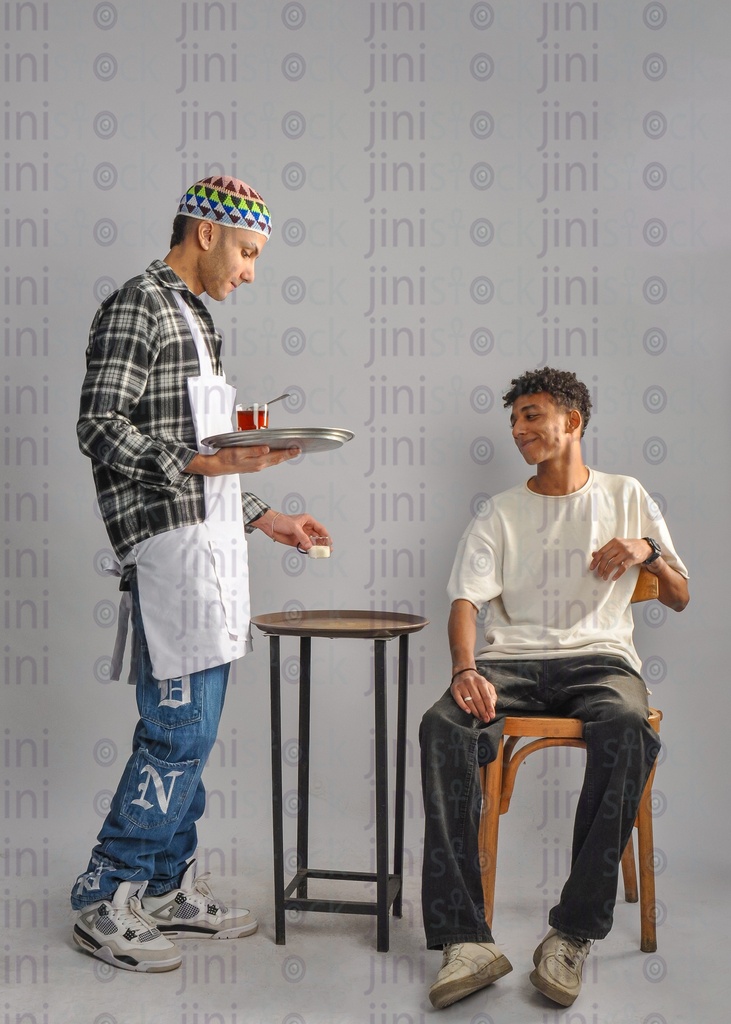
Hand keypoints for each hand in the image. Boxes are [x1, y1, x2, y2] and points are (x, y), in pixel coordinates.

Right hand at [186, 445, 300, 475]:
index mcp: (257, 462)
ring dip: (282, 456)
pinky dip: (274, 457)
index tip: (297, 449)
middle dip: (288, 454)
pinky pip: (267, 461)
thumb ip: (253, 451)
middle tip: (299, 449)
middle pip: (277, 459)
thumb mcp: (238, 452)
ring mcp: (256, 466)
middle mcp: (259, 465)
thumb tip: (266, 449)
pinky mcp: (252, 466)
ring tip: (291, 451)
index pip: (276, 456)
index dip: (288, 452)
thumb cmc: (225, 458)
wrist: (216, 466)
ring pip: (273, 461)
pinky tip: (276, 454)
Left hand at [253, 509, 331, 549]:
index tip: (330, 542)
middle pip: (318, 537)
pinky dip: (309, 550)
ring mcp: (302, 536)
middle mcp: (306, 528)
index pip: (320, 528)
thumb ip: (302, 537)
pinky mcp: (296, 542)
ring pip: (312, 543)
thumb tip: (310, 546)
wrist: (270, 525)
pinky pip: (305, 547)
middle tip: (328, 550)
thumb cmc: (282, 521)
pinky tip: (312, 553)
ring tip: (322, 553)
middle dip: (323, 543)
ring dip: (316, 548)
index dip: (326, 535)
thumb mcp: (294, 527)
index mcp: (308, 521)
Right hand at [450, 668, 497, 722]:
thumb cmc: (477, 682)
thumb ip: (492, 695)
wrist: (463, 672)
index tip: (492, 716)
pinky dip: (463, 706)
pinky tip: (468, 712)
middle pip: (478, 700)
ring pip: (469, 701)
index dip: (489, 707)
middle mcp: (471, 682)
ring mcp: (462, 685)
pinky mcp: (454, 689)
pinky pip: (458, 700)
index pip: (486, 696)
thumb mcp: (487, 685)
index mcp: (481, 681)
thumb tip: (492, 707)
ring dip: (475, 711)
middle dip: (483, 711)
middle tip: (486, 719)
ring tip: (479, 717)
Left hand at [590, 538, 652, 580]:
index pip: (601, 551)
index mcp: (614, 541)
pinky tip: (613, 578)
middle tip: (598, 574)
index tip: (591, 567)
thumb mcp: (617, 544)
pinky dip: (617, 574)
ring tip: (604, 577)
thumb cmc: (629, 546)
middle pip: (606, 558)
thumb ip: (606, 549)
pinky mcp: (632, 559)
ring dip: (607, 572)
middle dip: (600, 567)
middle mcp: (620, 546)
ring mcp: (626, 552)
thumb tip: (593, 554)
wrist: (645, 546)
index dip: (595, 560)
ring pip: (613, 564)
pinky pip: (622, 568)